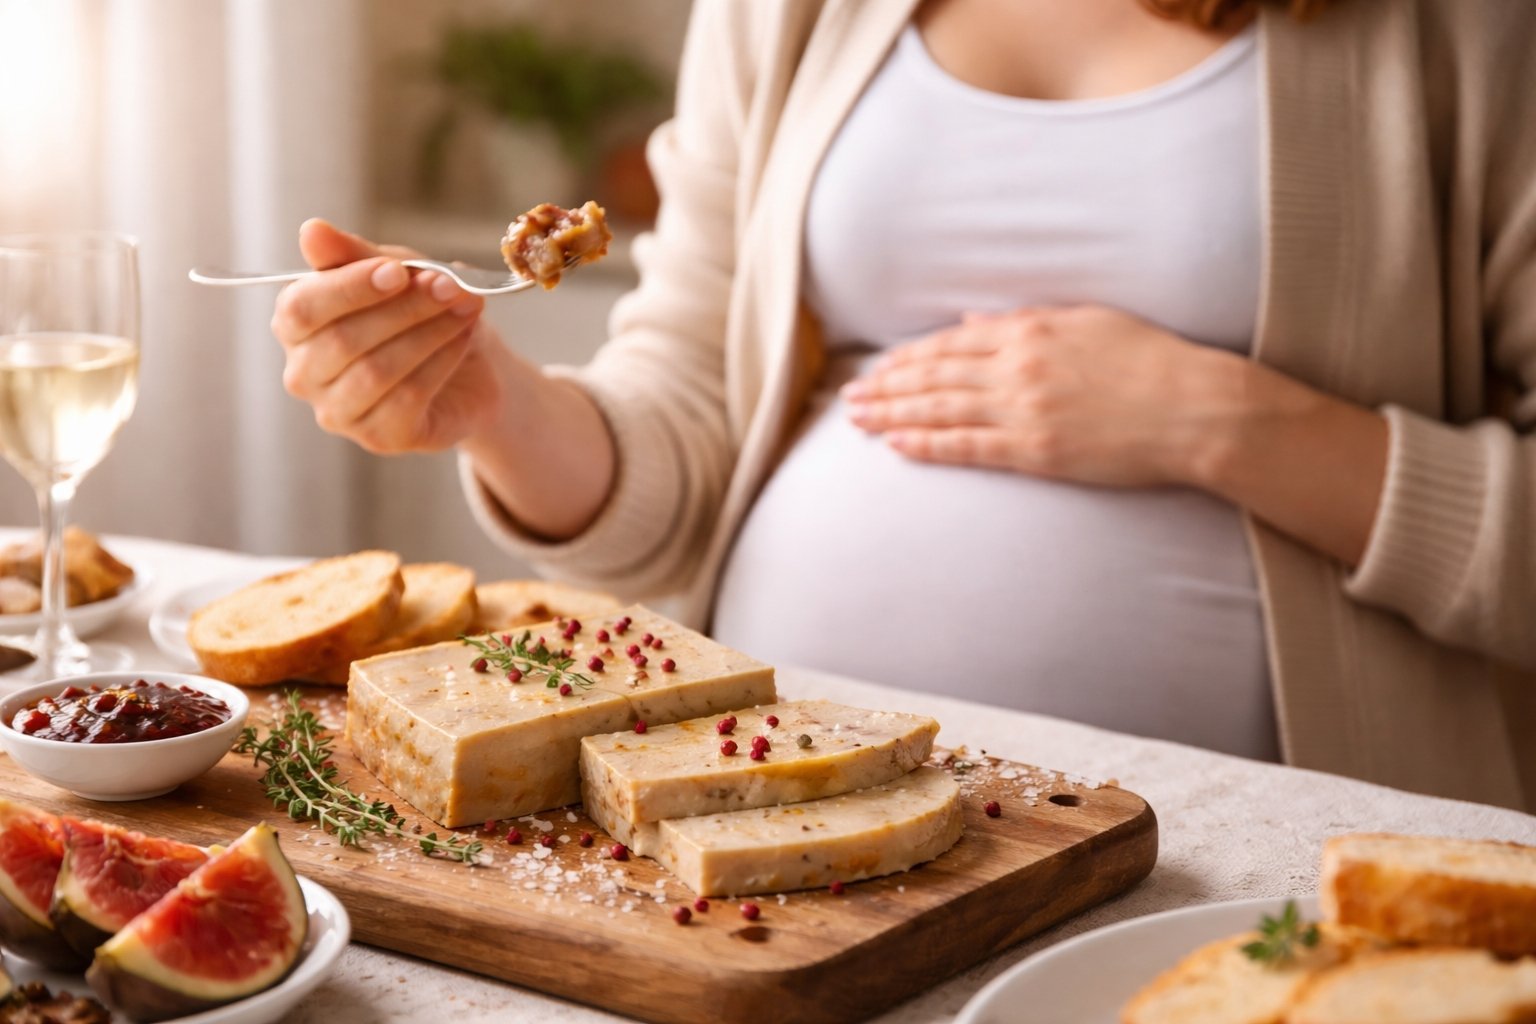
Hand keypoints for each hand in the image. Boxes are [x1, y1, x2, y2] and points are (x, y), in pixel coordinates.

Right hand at [271, 219, 497, 453]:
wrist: (468, 363)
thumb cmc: (416, 311)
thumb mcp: (392, 272)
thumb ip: (352, 255)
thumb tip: (311, 231)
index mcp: (295, 326)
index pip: (301, 309)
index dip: (350, 288)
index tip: (399, 271)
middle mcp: (304, 374)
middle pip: (343, 341)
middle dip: (404, 308)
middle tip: (450, 286)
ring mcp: (338, 413)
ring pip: (377, 371)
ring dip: (429, 332)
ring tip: (466, 307)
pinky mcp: (380, 437)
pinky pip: (408, 397)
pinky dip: (442, 361)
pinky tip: (464, 338)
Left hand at [842, 305, 1244, 486]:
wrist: (1193, 407)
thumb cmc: (1149, 360)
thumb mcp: (1086, 322)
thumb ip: (1024, 320)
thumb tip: (972, 319)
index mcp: (1030, 330)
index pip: (952, 342)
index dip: (910, 357)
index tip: (880, 367)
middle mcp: (1018, 367)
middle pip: (935, 376)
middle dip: (887, 385)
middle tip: (849, 396)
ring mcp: (1025, 411)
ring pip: (941, 410)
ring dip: (894, 413)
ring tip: (858, 420)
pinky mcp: (1036, 451)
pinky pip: (969, 447)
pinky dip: (929, 445)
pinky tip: (897, 445)